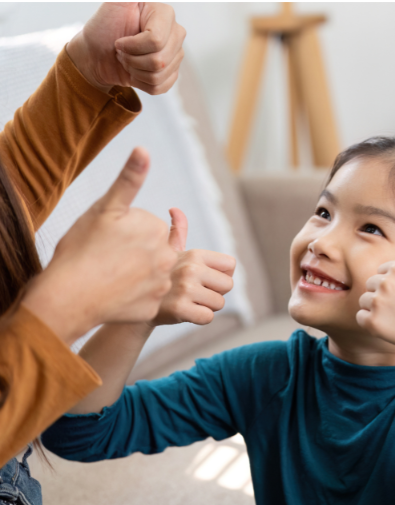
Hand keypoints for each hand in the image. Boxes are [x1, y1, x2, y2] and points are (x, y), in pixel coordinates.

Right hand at [22, 148, 176, 343]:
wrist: (69, 295)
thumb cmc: (82, 248)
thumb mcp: (105, 208)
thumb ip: (129, 179)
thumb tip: (143, 149)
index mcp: (158, 231)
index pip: (148, 225)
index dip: (126, 230)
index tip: (109, 238)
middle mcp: (168, 258)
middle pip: (153, 249)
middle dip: (135, 250)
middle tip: (107, 256)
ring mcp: (162, 285)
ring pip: (151, 273)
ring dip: (136, 272)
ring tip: (111, 274)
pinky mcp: (154, 308)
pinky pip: (146, 297)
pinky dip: (133, 295)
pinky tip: (115, 293)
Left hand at [66, 2, 185, 94]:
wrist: (96, 53)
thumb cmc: (103, 28)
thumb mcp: (115, 4)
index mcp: (165, 14)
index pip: (156, 40)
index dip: (132, 46)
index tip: (119, 40)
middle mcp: (175, 33)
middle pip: (160, 60)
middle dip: (133, 60)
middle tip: (122, 51)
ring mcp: (176, 54)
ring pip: (159, 75)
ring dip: (135, 71)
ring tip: (128, 60)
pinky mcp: (172, 73)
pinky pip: (161, 87)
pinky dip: (141, 83)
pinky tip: (135, 71)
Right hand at [152, 208, 235, 325]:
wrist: (132, 301)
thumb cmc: (157, 275)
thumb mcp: (166, 251)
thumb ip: (177, 231)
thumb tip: (175, 209)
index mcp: (194, 253)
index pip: (231, 265)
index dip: (220, 274)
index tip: (203, 277)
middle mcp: (190, 268)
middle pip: (228, 286)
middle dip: (215, 292)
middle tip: (193, 291)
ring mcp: (184, 289)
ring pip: (219, 304)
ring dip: (205, 306)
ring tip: (186, 300)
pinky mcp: (179, 309)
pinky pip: (207, 318)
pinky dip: (198, 318)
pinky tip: (183, 311)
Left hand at [356, 239, 394, 351]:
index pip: (381, 272)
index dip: (393, 285)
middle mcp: (386, 282)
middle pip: (371, 286)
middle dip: (383, 297)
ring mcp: (377, 302)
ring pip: (365, 301)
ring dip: (376, 310)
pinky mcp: (371, 321)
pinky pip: (361, 317)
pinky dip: (371, 324)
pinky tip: (388, 326)